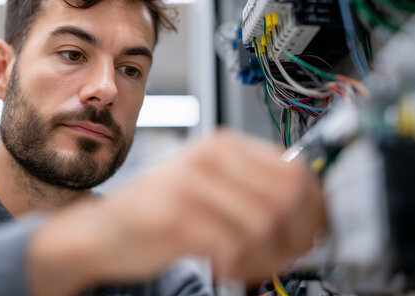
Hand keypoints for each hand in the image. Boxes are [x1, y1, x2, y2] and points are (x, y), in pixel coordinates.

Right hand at [27, 128, 326, 294]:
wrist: (101, 231)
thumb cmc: (157, 210)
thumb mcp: (207, 184)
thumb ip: (253, 188)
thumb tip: (313, 210)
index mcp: (222, 145)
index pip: (295, 171)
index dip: (314, 210)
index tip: (311, 234)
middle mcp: (208, 158)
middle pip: (287, 198)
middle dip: (295, 237)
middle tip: (284, 256)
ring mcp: (190, 186)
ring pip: (265, 225)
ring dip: (266, 257)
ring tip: (248, 265)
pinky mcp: (175, 219)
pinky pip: (234, 247)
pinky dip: (239, 267)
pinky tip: (225, 268)